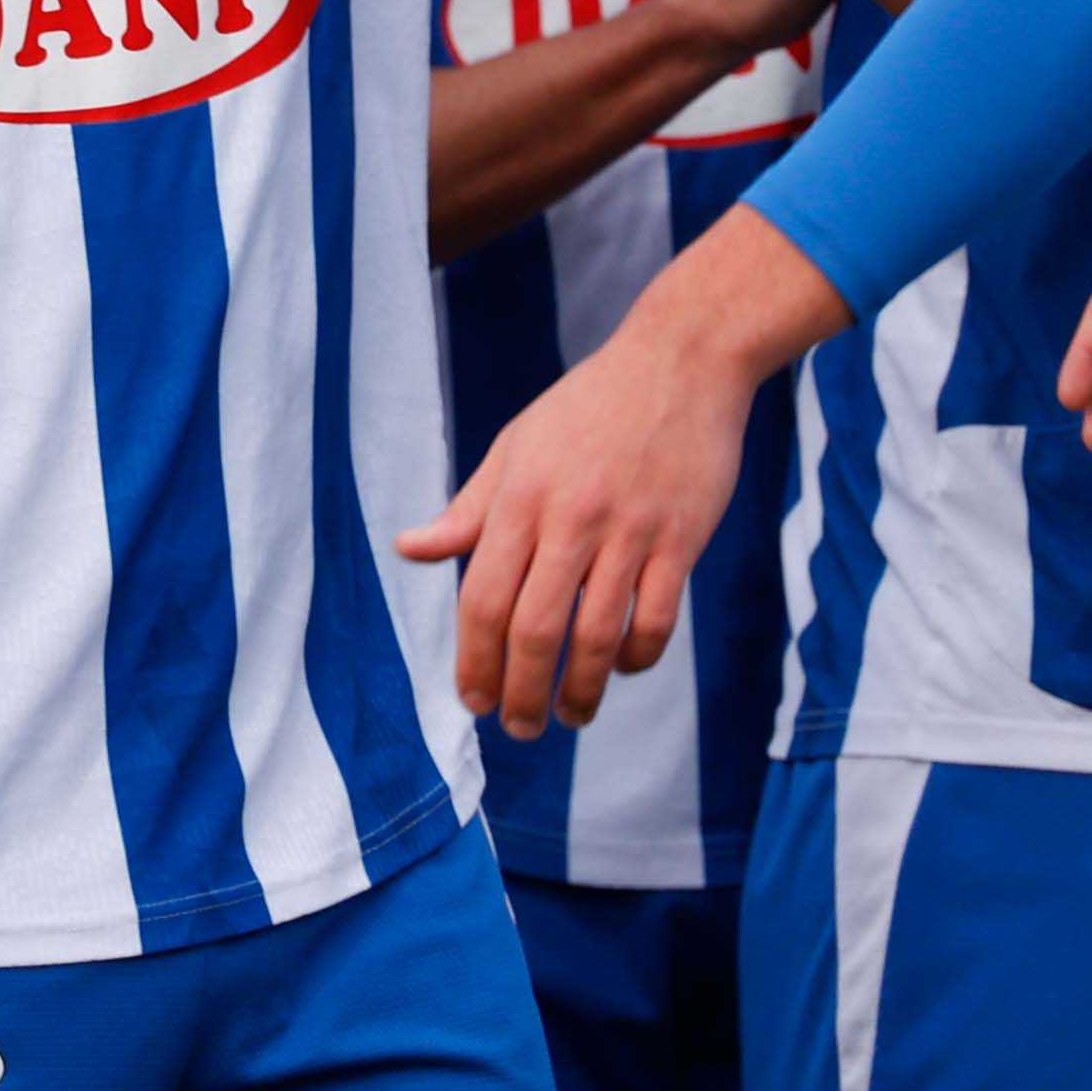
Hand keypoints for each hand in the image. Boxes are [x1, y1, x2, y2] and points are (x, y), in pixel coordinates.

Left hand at [393, 250, 798, 735]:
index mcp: (518, 498)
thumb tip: (409, 549)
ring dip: (582, 689)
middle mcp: (568, 519)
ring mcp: (628, 531)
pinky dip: (638, 655)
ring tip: (570, 717)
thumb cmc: (587, 407)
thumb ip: (468, 508)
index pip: (483, 597)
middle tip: (517, 728)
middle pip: (535, 628)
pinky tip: (624, 669)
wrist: (678, 362)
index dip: (473, 659)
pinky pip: (656, 616)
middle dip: (520, 690)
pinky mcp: (682, 538)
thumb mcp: (514, 447)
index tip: (470, 700)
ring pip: (598, 634)